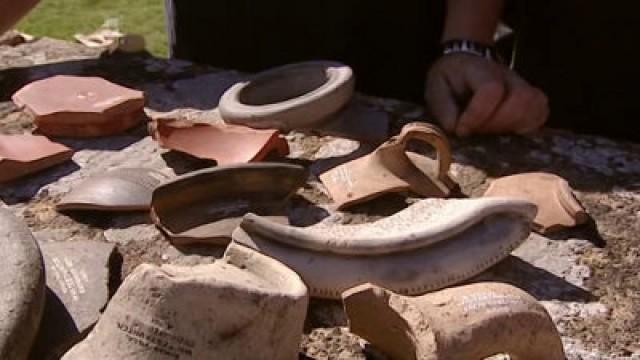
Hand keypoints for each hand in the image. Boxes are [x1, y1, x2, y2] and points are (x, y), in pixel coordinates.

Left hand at [425, 53, 548, 136]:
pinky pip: (541, 113)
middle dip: (497, 124)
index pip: (492, 90)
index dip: (477, 115)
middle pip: (520, 99)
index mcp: (481, 70)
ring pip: (536, 106)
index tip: (461, 129)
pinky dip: (527, 127)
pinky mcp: (532, 98)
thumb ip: (443, 108)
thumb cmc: (450, 78)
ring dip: (513, 127)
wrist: (466, 62)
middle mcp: (508, 75)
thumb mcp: (436, 88)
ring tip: (492, 133)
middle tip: (478, 131)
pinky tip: (508, 132)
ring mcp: (524, 86)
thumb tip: (457, 128)